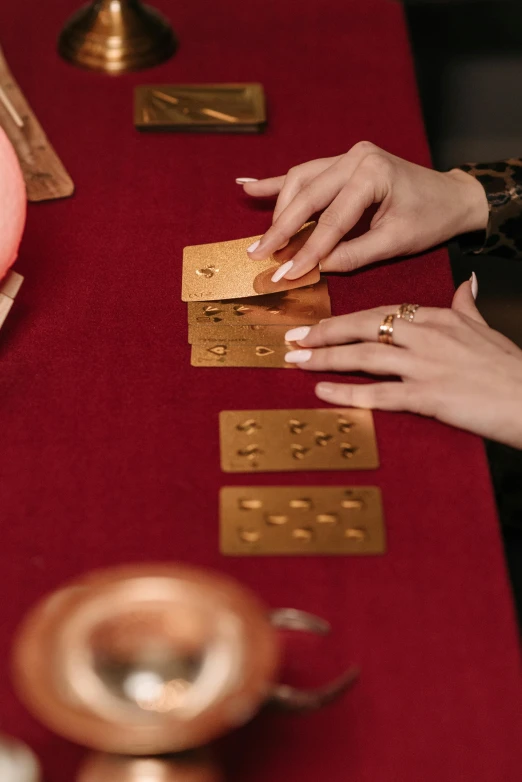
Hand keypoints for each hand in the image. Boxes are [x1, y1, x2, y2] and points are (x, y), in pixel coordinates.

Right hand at [238, 142, 488, 280]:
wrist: (451, 197)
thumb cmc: (429, 219)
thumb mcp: (396, 243)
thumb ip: (354, 255)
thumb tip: (316, 268)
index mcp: (373, 173)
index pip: (332, 218)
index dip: (308, 249)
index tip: (286, 273)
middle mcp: (356, 157)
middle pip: (307, 194)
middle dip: (282, 229)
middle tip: (260, 255)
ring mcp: (348, 156)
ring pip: (300, 181)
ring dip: (279, 210)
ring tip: (262, 238)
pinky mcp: (342, 162)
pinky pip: (304, 172)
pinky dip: (275, 182)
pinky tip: (246, 186)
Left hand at [283, 277, 521, 448]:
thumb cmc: (509, 366)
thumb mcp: (485, 327)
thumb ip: (466, 305)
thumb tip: (466, 283)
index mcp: (437, 318)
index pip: (381, 312)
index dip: (345, 320)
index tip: (319, 324)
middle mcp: (427, 336)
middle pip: (363, 328)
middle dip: (324, 333)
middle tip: (292, 338)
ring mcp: (426, 365)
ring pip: (364, 357)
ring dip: (325, 358)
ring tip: (296, 361)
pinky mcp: (429, 396)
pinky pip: (380, 393)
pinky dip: (347, 393)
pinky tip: (322, 392)